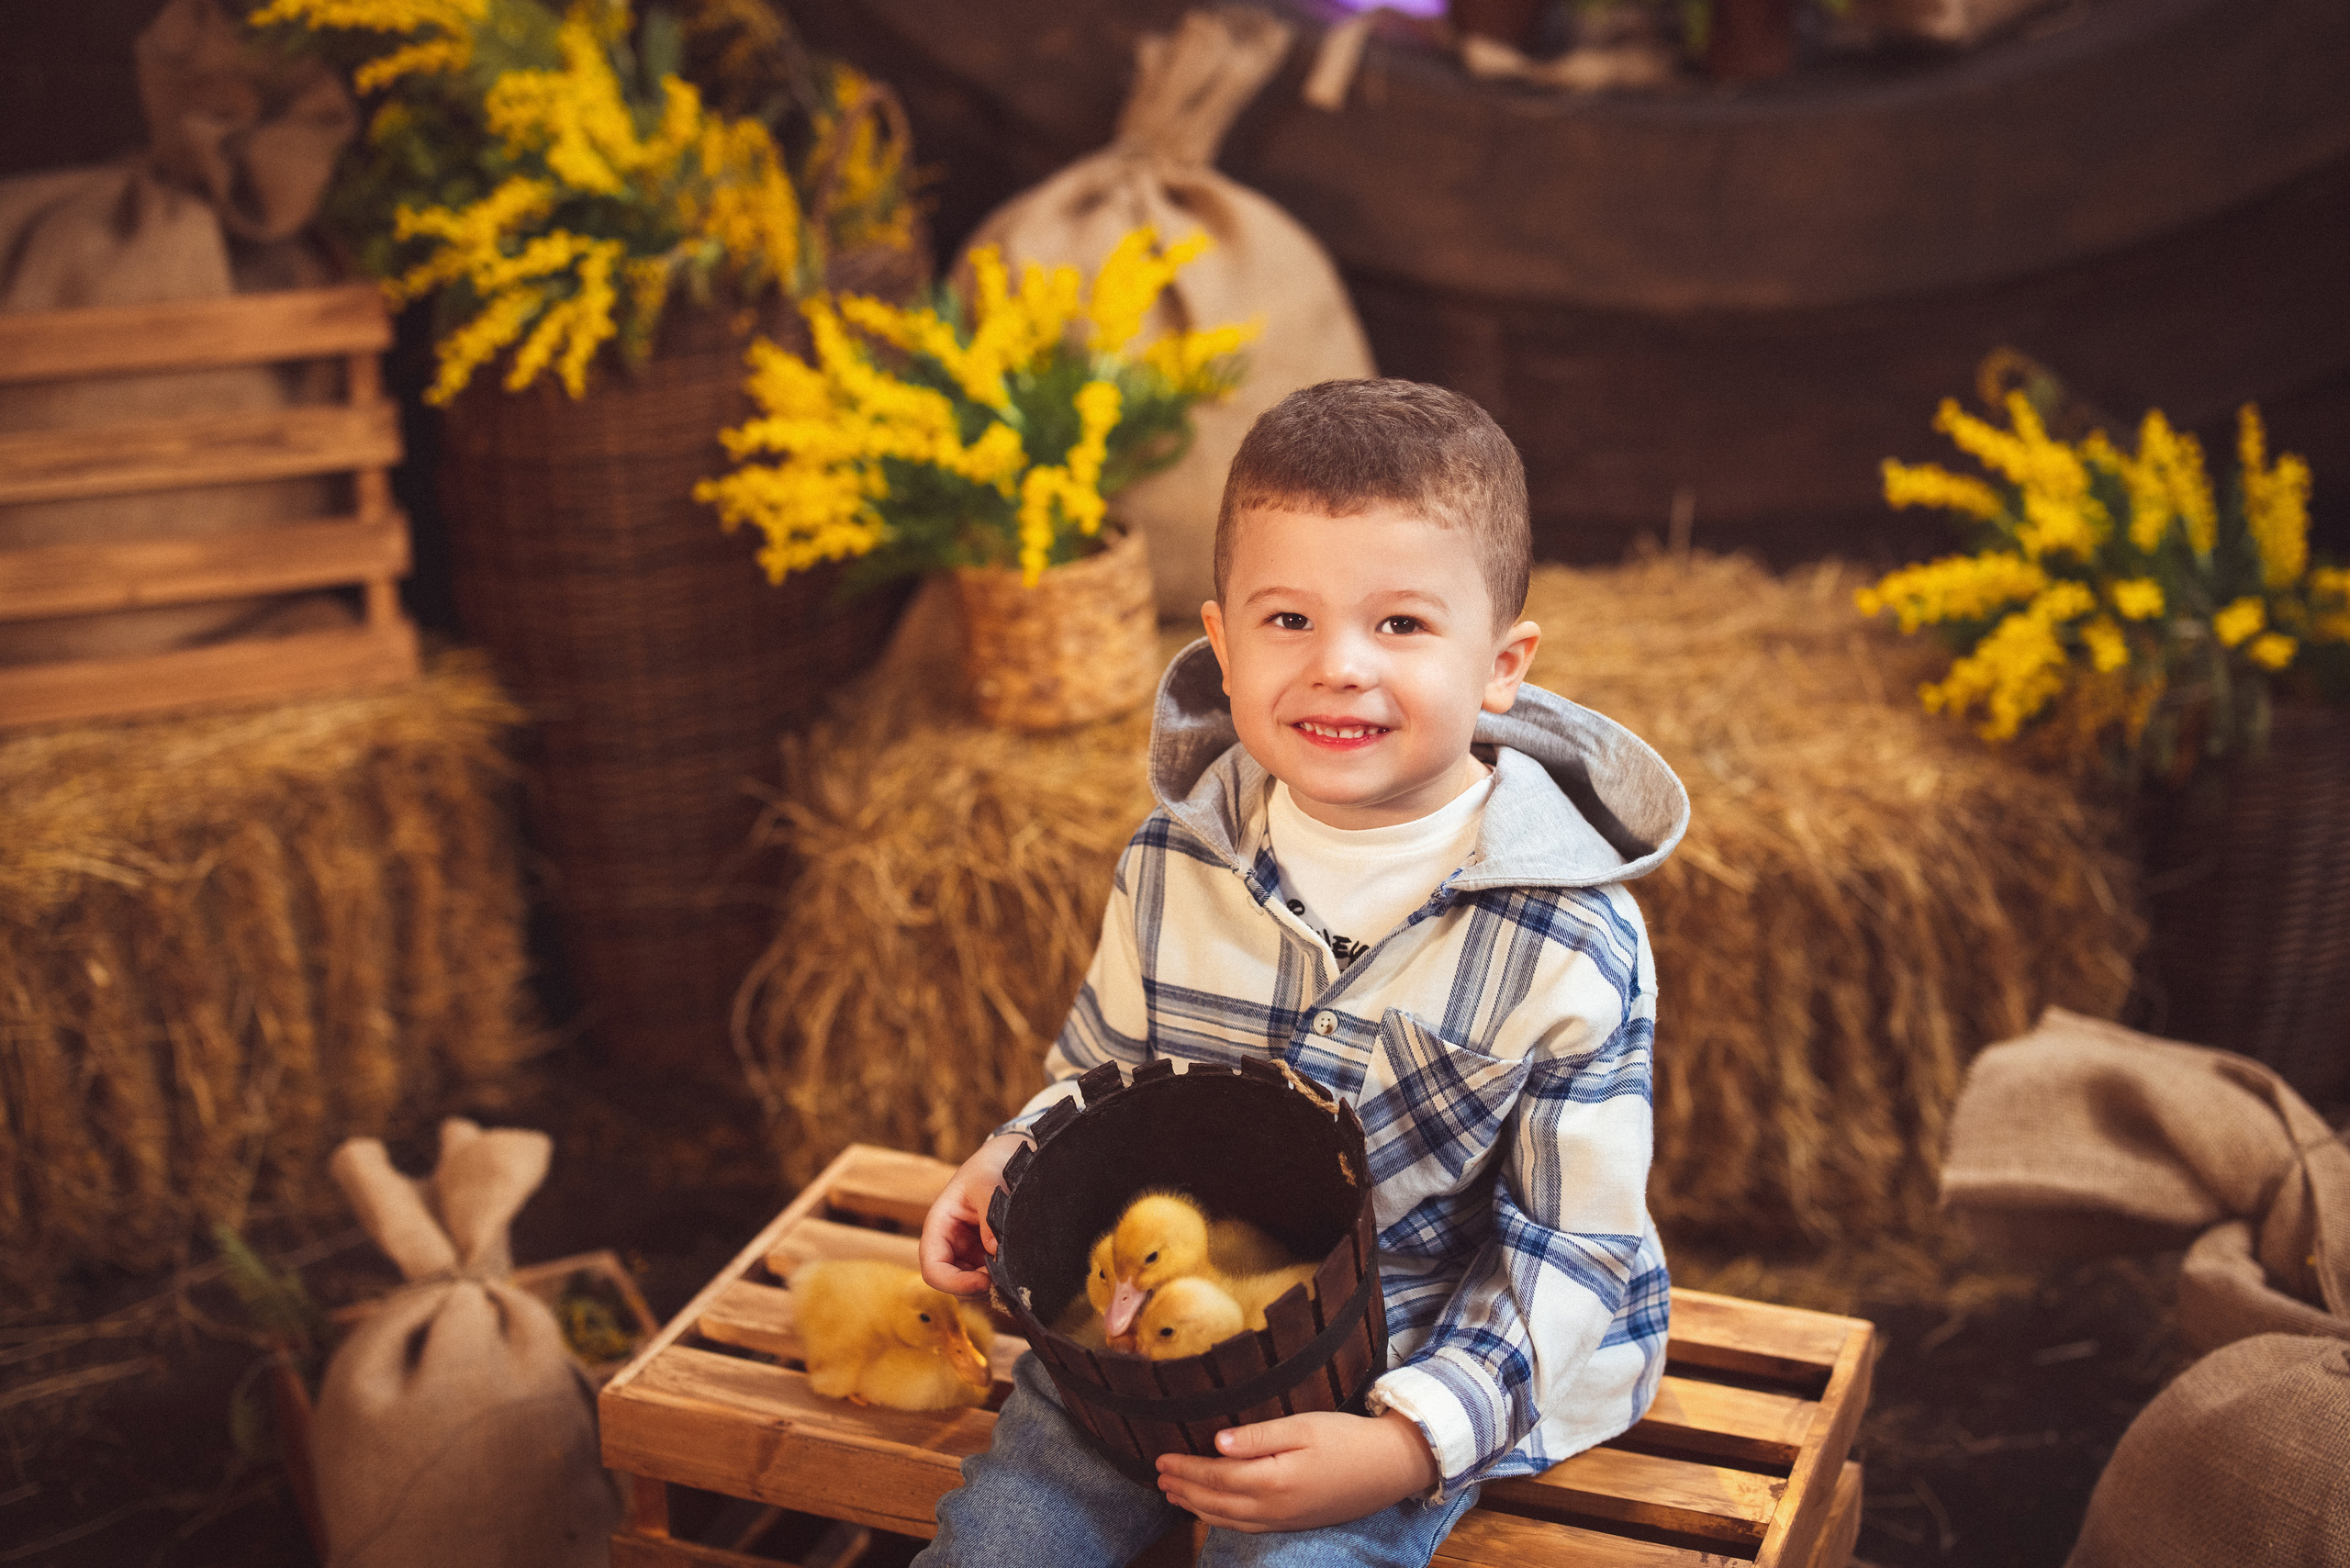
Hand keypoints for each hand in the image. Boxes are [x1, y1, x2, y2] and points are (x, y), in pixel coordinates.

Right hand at [918, 1133, 1028, 1295]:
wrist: (1005, 1159)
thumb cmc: (989, 1167)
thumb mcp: (987, 1183)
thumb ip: (990, 1215)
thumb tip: (994, 1250)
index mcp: (938, 1227)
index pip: (933, 1269)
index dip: (954, 1284)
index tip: (984, 1281)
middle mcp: (948, 1244)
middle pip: (951, 1284)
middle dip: (976, 1286)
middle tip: (1005, 1276)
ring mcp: (965, 1253)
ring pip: (970, 1285)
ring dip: (990, 1284)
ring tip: (1012, 1265)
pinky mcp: (983, 1256)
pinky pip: (987, 1277)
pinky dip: (999, 1278)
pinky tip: (1014, 1263)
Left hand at [1154, 1409, 1439, 1532]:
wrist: (1390, 1467)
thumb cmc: (1347, 1439)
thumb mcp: (1303, 1427)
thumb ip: (1258, 1437)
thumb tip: (1216, 1442)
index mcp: (1273, 1481)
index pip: (1216, 1476)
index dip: (1186, 1468)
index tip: (1161, 1458)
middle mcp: (1274, 1508)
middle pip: (1216, 1502)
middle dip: (1184, 1488)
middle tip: (1159, 1476)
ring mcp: (1284, 1520)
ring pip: (1228, 1519)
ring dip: (1197, 1507)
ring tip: (1174, 1494)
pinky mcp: (1294, 1522)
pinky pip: (1247, 1527)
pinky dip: (1221, 1520)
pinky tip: (1214, 1511)